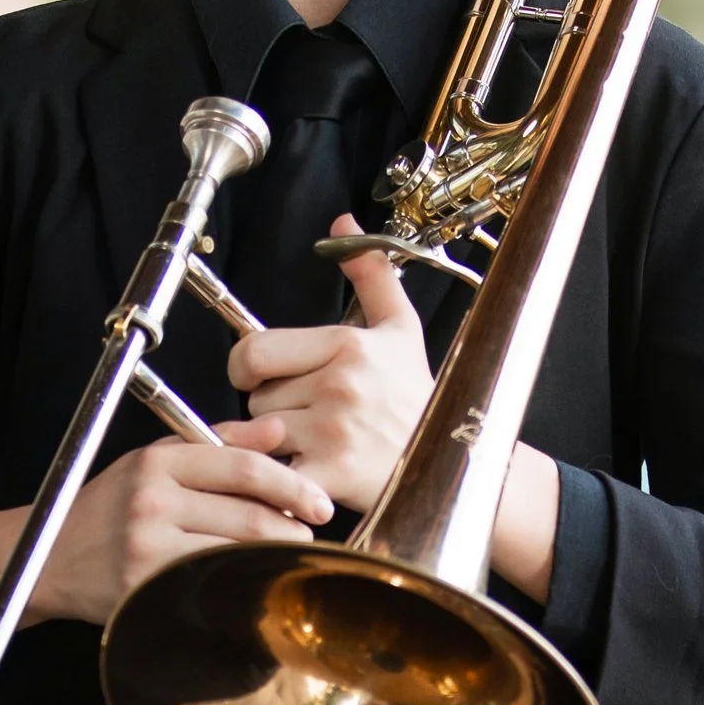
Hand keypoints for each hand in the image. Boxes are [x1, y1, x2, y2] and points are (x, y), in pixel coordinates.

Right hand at [32, 420, 333, 626]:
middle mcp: (151, 499)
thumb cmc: (107, 511)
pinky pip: (213, 583)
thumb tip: (278, 430)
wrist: (49, 558)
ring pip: (237, 552)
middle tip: (312, 536)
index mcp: (158, 463)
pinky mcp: (144, 584)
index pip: (243, 467)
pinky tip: (259, 582)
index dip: (292, 485)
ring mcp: (147, 545)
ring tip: (291, 558)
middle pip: (248, 513)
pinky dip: (245, 583)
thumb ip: (219, 444)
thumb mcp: (155, 462)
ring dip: (276, 558)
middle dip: (293, 528)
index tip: (319, 502)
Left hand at [224, 217, 432, 513]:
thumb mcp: (402, 328)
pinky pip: (273, 474)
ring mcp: (334, 431)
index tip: (265, 378)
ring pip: (261, 436)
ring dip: (277, 445)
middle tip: (302, 416)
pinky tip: (299, 475)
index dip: (250, 368)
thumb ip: (371, 273)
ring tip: (312, 445)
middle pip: (255, 398)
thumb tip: (343, 224)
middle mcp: (339, 384)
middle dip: (270, 408)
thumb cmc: (419, 398)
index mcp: (347, 345)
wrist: (453, 462)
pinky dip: (277, 481)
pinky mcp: (331, 474)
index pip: (254, 351)